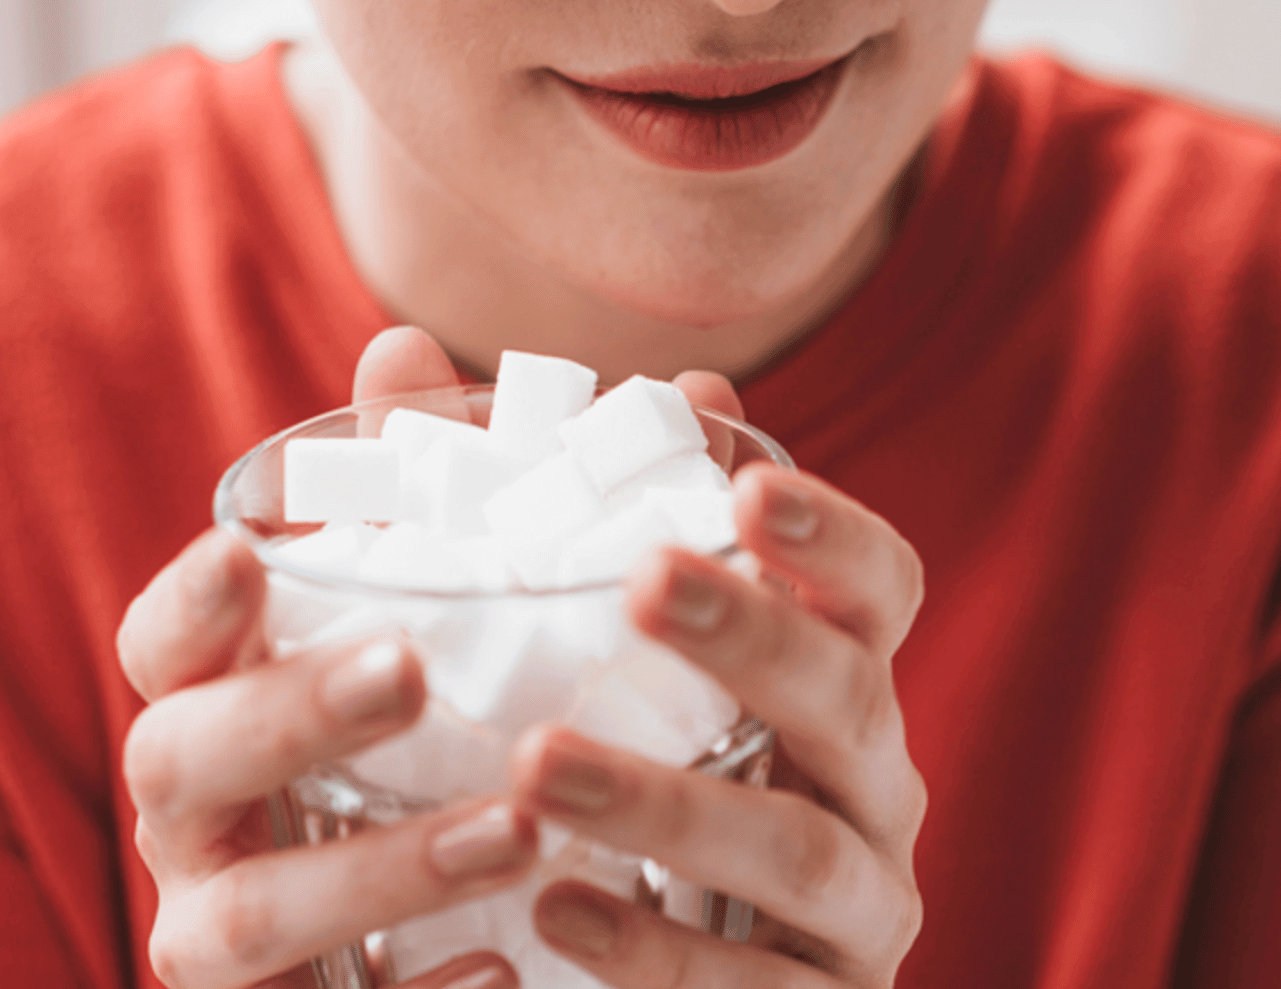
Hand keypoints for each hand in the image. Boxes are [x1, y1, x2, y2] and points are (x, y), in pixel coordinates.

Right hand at [118, 327, 537, 988]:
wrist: (436, 921)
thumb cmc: (411, 737)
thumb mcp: (421, 615)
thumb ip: (412, 494)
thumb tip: (409, 342)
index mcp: (217, 702)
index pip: (159, 646)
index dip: (191, 602)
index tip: (251, 553)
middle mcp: (198, 817)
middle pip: (179, 764)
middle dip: (284, 716)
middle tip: (408, 672)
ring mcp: (229, 933)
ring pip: (241, 920)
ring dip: (375, 870)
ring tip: (517, 829)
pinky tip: (509, 967)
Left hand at [510, 392, 928, 985]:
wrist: (648, 980)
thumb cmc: (622, 784)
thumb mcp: (573, 654)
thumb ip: (499, 515)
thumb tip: (400, 353)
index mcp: (831, 684)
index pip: (880, 590)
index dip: (833, 532)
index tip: (745, 479)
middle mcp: (869, 784)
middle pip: (852, 696)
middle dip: (758, 636)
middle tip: (647, 582)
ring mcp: (858, 908)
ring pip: (798, 850)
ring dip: (674, 803)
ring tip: (543, 766)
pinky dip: (660, 954)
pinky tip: (560, 910)